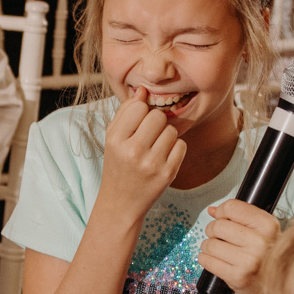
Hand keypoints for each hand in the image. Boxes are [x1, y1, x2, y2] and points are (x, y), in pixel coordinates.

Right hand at [99, 95, 185, 222]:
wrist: (121, 202)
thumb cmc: (118, 164)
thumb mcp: (113, 138)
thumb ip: (125, 112)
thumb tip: (143, 90)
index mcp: (116, 140)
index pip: (139, 106)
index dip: (141, 111)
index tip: (137, 123)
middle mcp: (133, 152)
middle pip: (158, 116)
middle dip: (155, 122)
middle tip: (148, 136)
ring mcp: (152, 164)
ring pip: (171, 130)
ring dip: (166, 136)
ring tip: (154, 148)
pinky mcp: (168, 173)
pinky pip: (181, 145)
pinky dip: (175, 149)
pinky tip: (163, 157)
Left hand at [198, 199, 280, 293]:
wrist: (276, 284)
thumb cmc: (267, 254)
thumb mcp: (263, 230)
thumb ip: (240, 216)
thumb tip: (212, 210)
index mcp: (268, 225)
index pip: (232, 207)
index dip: (222, 212)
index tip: (223, 218)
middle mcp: (260, 242)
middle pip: (217, 225)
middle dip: (213, 230)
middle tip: (219, 236)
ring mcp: (248, 261)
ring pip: (209, 244)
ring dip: (209, 246)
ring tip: (219, 250)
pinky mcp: (237, 276)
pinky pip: (207, 261)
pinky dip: (206, 258)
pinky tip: (215, 259)